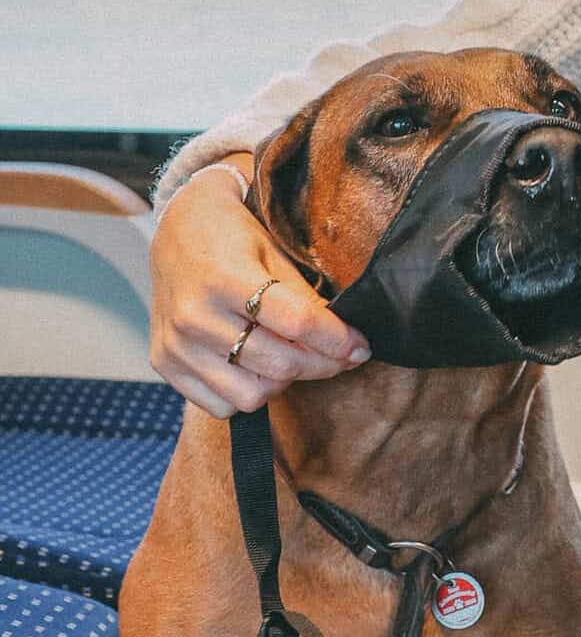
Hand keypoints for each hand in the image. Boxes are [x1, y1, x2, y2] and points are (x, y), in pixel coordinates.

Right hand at [150, 161, 370, 418]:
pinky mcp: (164, 363)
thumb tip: (348, 345)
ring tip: (291, 357)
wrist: (177, 229)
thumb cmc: (234, 237)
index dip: (338, 341)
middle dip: (323, 365)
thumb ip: (305, 301)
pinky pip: (221, 406)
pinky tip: (256, 366)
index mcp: (224, 278)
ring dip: (284, 382)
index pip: (297, 324)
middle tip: (340, 356)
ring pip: (252, 395)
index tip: (360, 347)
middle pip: (279, 364)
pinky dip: (248, 393)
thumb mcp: (275, 254)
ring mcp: (176, 344)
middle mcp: (194, 316)